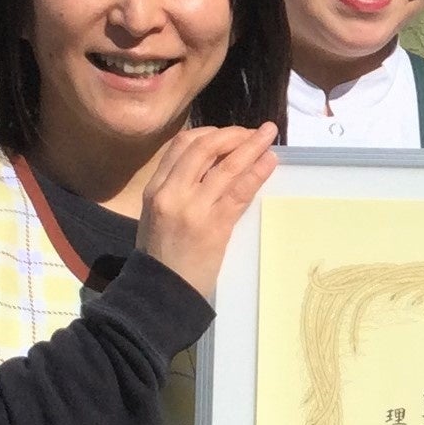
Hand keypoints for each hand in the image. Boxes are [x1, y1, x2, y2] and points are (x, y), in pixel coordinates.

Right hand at [137, 123, 277, 298]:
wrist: (160, 293)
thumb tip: (209, 167)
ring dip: (251, 146)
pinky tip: (269, 162)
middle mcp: (171, 193)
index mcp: (154, 189)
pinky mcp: (214, 227)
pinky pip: (239, 192)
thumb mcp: (156, 216)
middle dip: (232, 134)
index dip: (208, 133)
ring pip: (226, 166)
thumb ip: (175, 189)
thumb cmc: (160, 257)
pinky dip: (257, 173)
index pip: (181, 145)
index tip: (228, 134)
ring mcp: (193, 209)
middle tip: (254, 131)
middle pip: (204, 148)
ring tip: (269, 136)